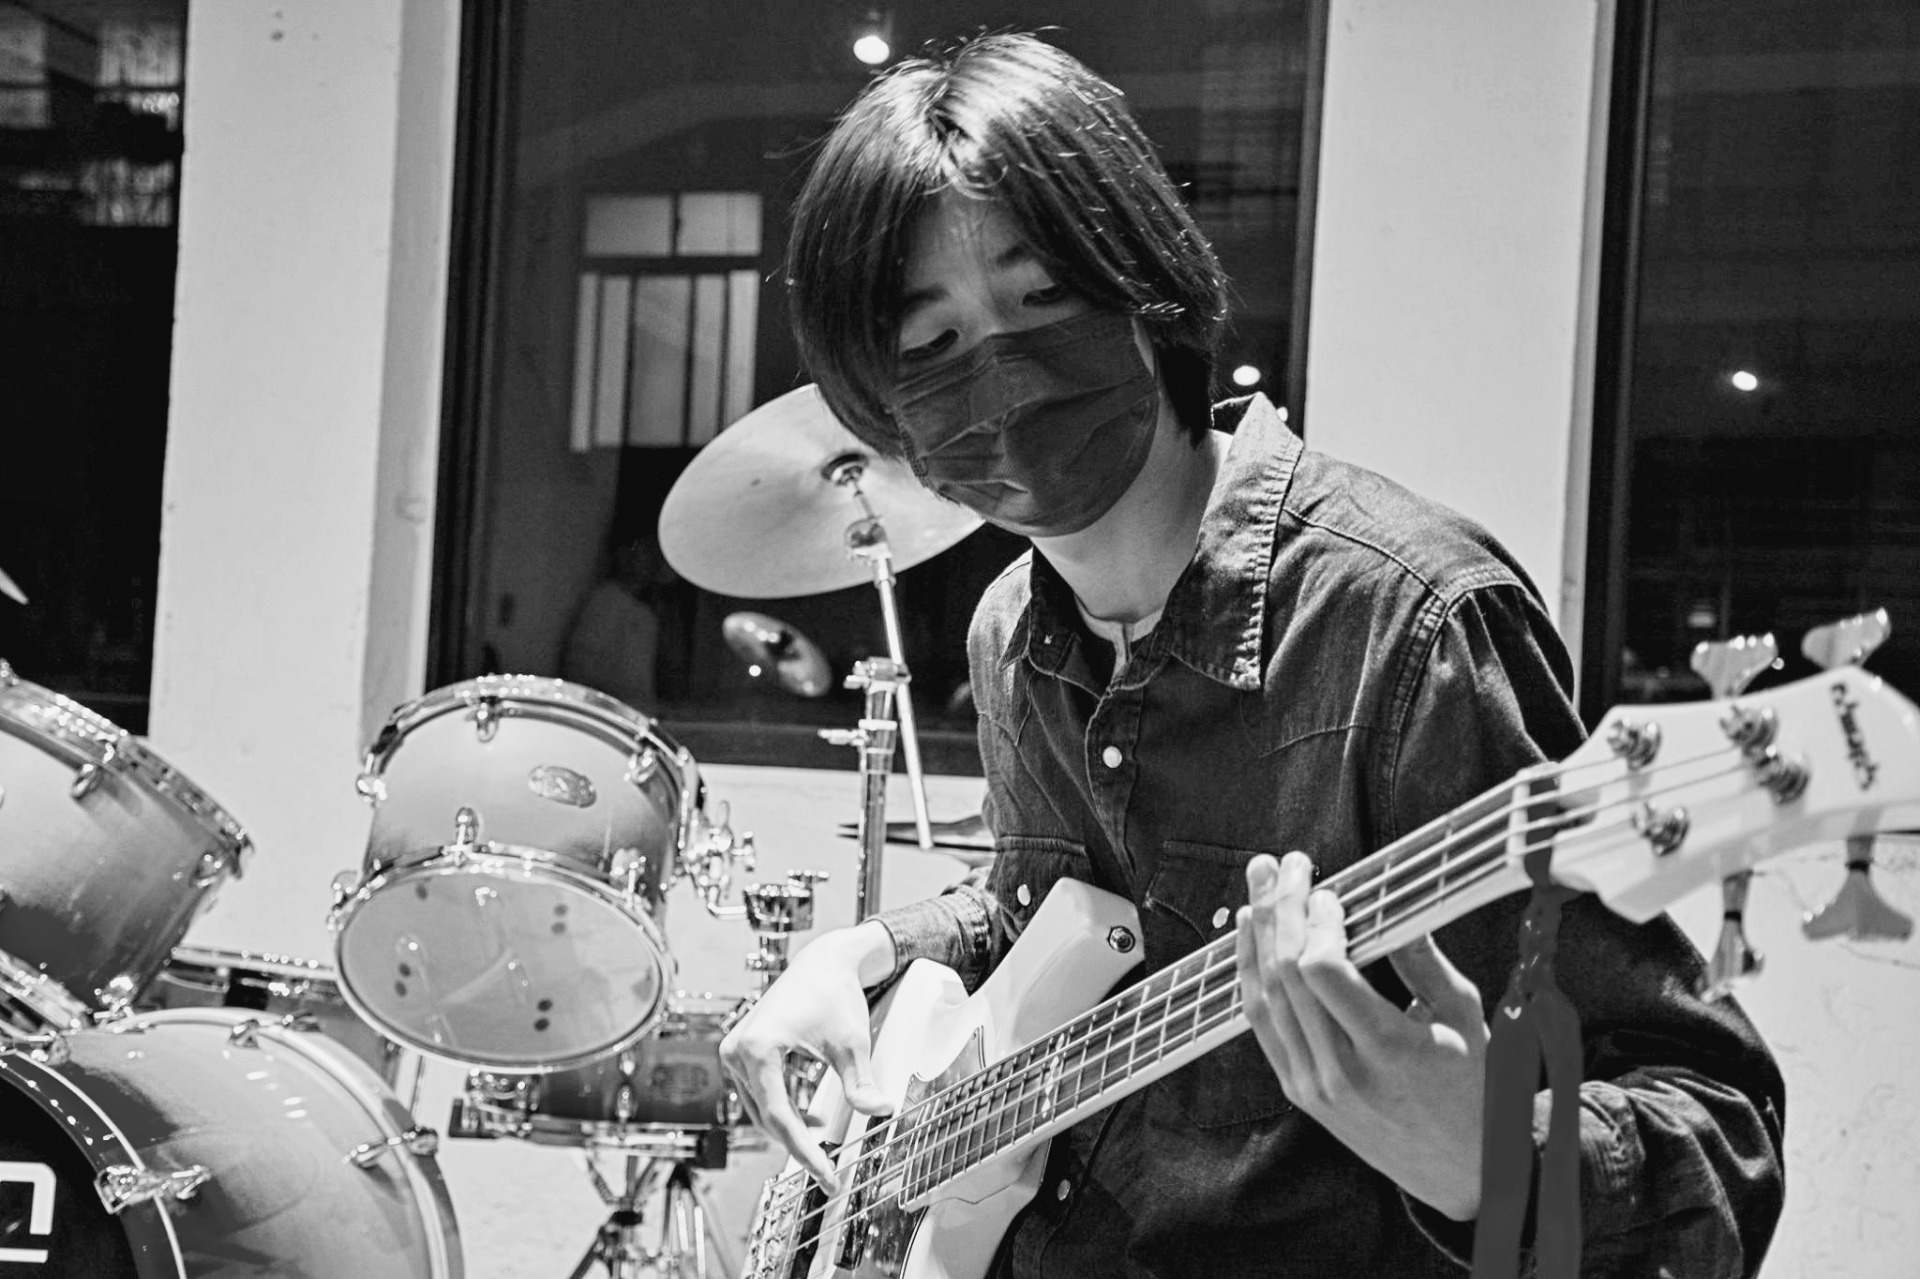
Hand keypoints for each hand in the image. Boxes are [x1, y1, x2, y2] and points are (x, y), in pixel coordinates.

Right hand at [719, 922, 896, 1187]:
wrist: (822, 963)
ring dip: (792, 1127)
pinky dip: (785, 1110)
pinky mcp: (741, 1051)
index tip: (826, 1174)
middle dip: (798, 1144)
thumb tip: (880, 1113)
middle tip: (829, 1170)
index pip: (780, 1116)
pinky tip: (813, 1119)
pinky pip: (759, 1094)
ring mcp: (735, 1050)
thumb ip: (861, 1083)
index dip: (804, 1152)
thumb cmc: (833, 994)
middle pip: (767, 1116)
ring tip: (825, 1137)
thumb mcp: (851, 1042)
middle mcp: (738, 1049)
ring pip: (761, 1109)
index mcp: (758, 1048)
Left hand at [1235, 851, 1490, 1219]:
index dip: (1316, 923)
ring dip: (1257, 934)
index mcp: (1388, 1051)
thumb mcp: (1461, 1015)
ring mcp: (1312, 1085)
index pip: (1324, 972)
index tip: (1327, 891)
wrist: (1462, 1171)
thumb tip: (1391, 898)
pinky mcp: (1298, 1091)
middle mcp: (1341, 1071)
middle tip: (1284, 865)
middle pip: (1288, 975)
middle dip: (1281, 909)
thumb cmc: (1473, 1086)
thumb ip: (1421, 957)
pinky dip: (1251, 975)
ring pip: (1265, 996)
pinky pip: (1262, 1024)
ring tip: (1259, 885)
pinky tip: (1251, 938)